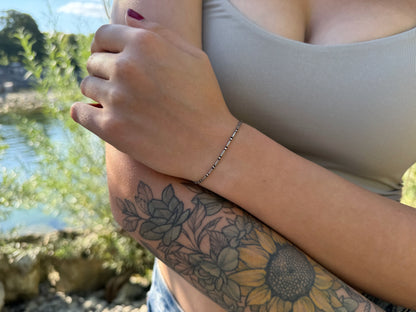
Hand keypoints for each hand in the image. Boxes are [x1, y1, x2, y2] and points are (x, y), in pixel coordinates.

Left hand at [71, 12, 236, 179]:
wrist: (211, 146)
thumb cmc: (206, 99)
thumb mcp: (193, 56)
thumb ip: (159, 31)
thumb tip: (128, 16)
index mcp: (145, 44)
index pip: (103, 35)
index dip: (106, 46)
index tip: (111, 58)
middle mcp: (127, 67)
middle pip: (93, 61)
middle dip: (104, 71)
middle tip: (122, 86)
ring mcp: (117, 98)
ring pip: (86, 85)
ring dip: (98, 92)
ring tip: (118, 103)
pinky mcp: (111, 127)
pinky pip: (79, 111)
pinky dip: (84, 111)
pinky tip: (96, 113)